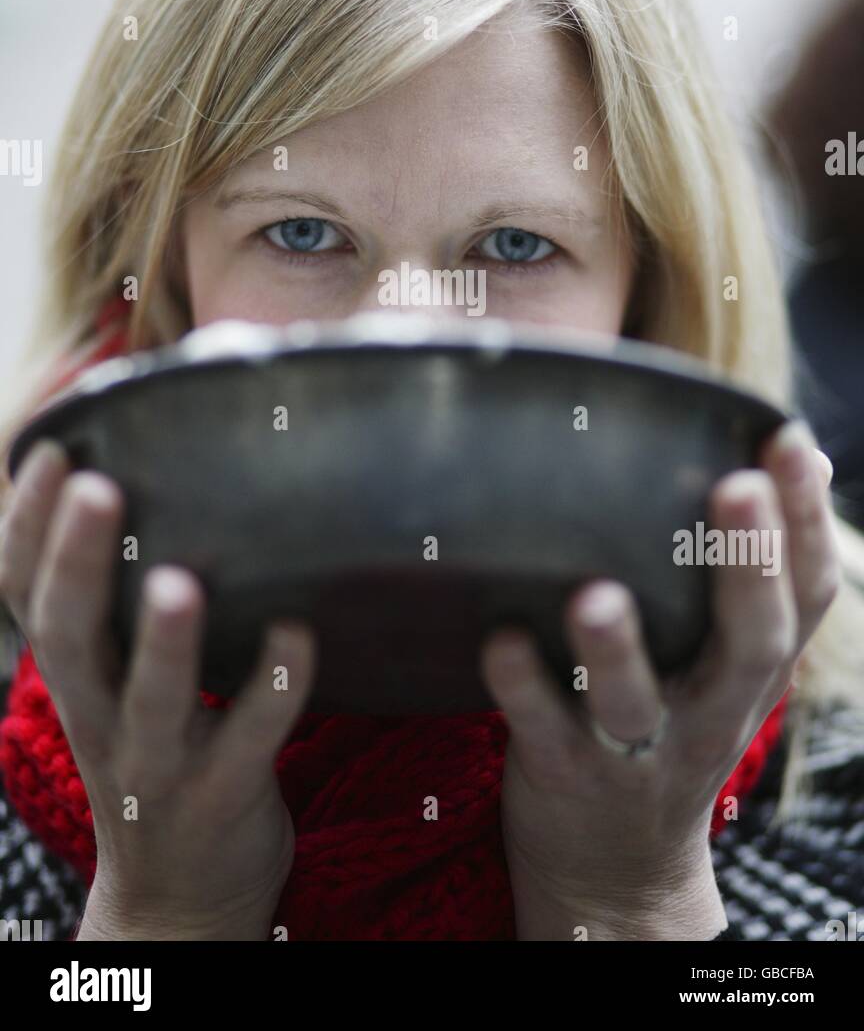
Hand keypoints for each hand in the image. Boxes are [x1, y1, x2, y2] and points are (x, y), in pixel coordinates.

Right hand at [0, 440, 316, 940]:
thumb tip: (135, 484)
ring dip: (164, 643)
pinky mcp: (222, 798)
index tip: (51, 452)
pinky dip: (273, 689)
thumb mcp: (111, 686)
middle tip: (100, 489)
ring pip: (150, 704)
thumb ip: (116, 610)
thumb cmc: (155, 755)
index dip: (23, 528)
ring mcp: (157, 765)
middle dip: (77, 563)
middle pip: (68, 639)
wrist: (180, 898)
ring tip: (181, 581)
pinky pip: (248, 742)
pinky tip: (298, 635)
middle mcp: (100, 718)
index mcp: (75, 678)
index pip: (22, 597)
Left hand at [479, 421, 838, 939]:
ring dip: (617, 649)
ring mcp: (637, 750)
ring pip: (636, 703)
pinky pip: (542, 730)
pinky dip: (521, 686)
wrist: (618, 868)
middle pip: (748, 645)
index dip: (807, 521)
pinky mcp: (564, 773)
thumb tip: (804, 457)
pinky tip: (502, 638)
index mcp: (751, 671)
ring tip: (598, 596)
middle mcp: (710, 709)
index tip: (789, 442)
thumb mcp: (731, 662)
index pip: (805, 595)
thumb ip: (761, 574)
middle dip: (747, 568)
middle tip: (736, 490)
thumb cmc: (674, 725)